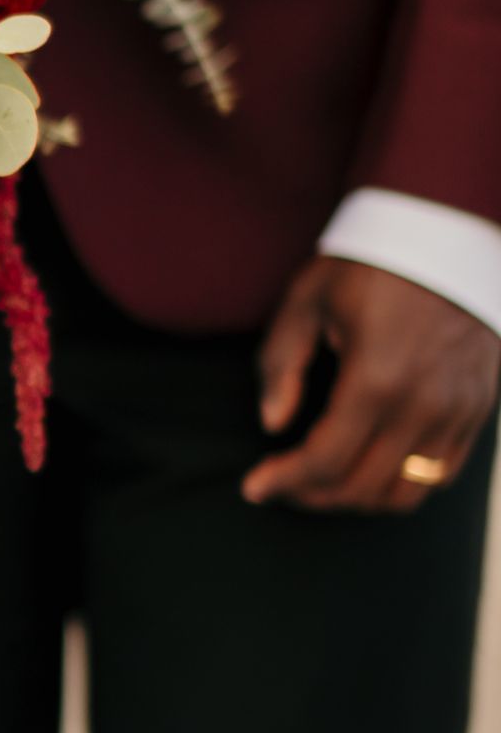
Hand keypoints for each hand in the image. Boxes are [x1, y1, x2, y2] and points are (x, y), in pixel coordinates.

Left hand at [245, 256, 499, 513]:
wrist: (448, 233)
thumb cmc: (369, 262)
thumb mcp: (308, 300)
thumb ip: (283, 365)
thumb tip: (273, 423)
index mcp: (377, 379)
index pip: (324, 462)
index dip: (283, 483)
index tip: (254, 487)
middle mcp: (424, 405)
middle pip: (362, 487)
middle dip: (312, 496)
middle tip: (283, 485)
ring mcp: (459, 410)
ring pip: (406, 493)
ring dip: (358, 499)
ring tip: (324, 482)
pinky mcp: (480, 407)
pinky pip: (443, 473)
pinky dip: (402, 484)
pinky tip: (371, 467)